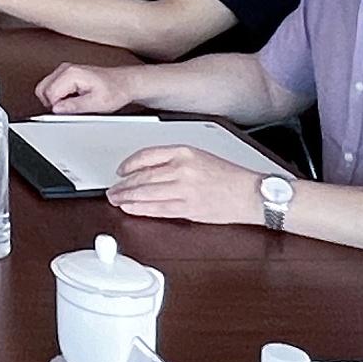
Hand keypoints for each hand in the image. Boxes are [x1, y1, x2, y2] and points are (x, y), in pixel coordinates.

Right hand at [34, 60, 134, 113]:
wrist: (125, 83)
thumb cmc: (115, 90)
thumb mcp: (96, 104)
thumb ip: (74, 106)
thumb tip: (56, 109)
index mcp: (71, 74)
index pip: (49, 94)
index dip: (56, 108)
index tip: (68, 113)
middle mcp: (65, 69)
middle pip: (42, 90)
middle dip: (52, 104)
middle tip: (68, 110)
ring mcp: (65, 70)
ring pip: (45, 88)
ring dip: (55, 100)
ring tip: (73, 104)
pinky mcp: (67, 74)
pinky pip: (52, 87)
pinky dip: (58, 97)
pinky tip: (73, 100)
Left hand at [105, 147, 265, 225]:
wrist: (250, 194)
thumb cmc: (229, 177)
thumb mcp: (200, 157)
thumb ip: (175, 161)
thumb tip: (148, 169)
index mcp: (185, 152)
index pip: (147, 155)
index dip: (129, 164)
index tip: (121, 170)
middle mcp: (182, 169)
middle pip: (143, 176)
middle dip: (124, 184)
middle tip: (112, 189)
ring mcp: (184, 189)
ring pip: (146, 193)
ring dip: (127, 198)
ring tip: (116, 200)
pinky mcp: (188, 208)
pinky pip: (157, 209)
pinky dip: (140, 209)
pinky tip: (130, 209)